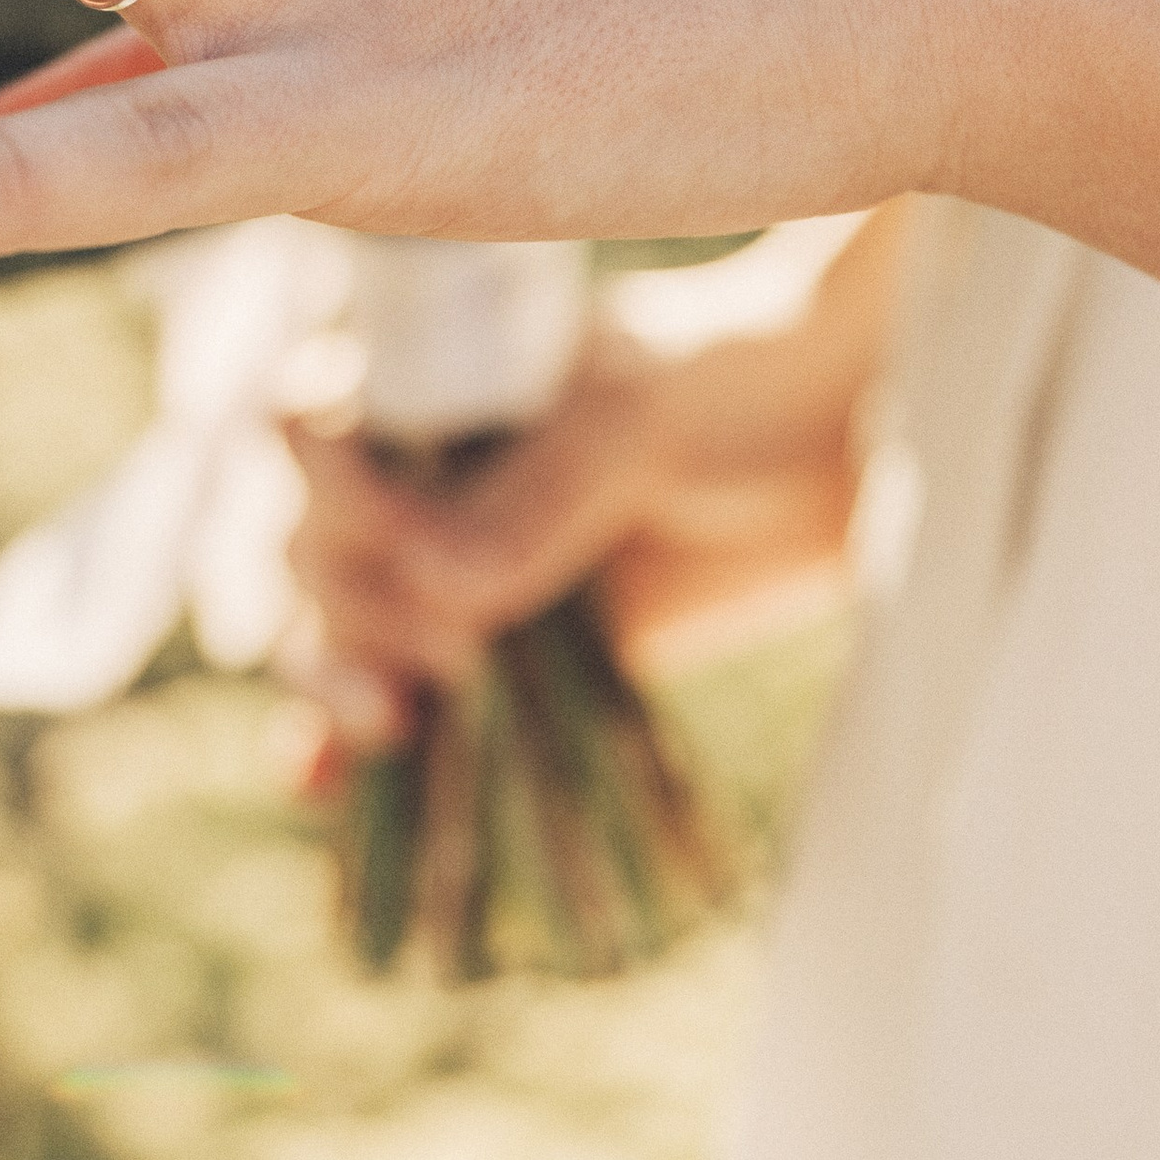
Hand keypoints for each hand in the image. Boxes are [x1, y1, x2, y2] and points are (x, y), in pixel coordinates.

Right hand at [280, 217, 902, 747]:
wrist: (851, 428)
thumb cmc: (740, 379)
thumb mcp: (634, 420)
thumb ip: (539, 499)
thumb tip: (436, 590)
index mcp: (429, 382)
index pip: (308, 434)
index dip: (326, 495)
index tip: (393, 533)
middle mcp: (426, 472)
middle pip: (311, 548)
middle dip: (347, 610)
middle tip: (450, 655)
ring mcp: (463, 564)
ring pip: (342, 631)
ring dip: (335, 683)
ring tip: (391, 724)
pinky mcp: (512, 647)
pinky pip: (411, 697)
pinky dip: (348, 746)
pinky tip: (321, 780)